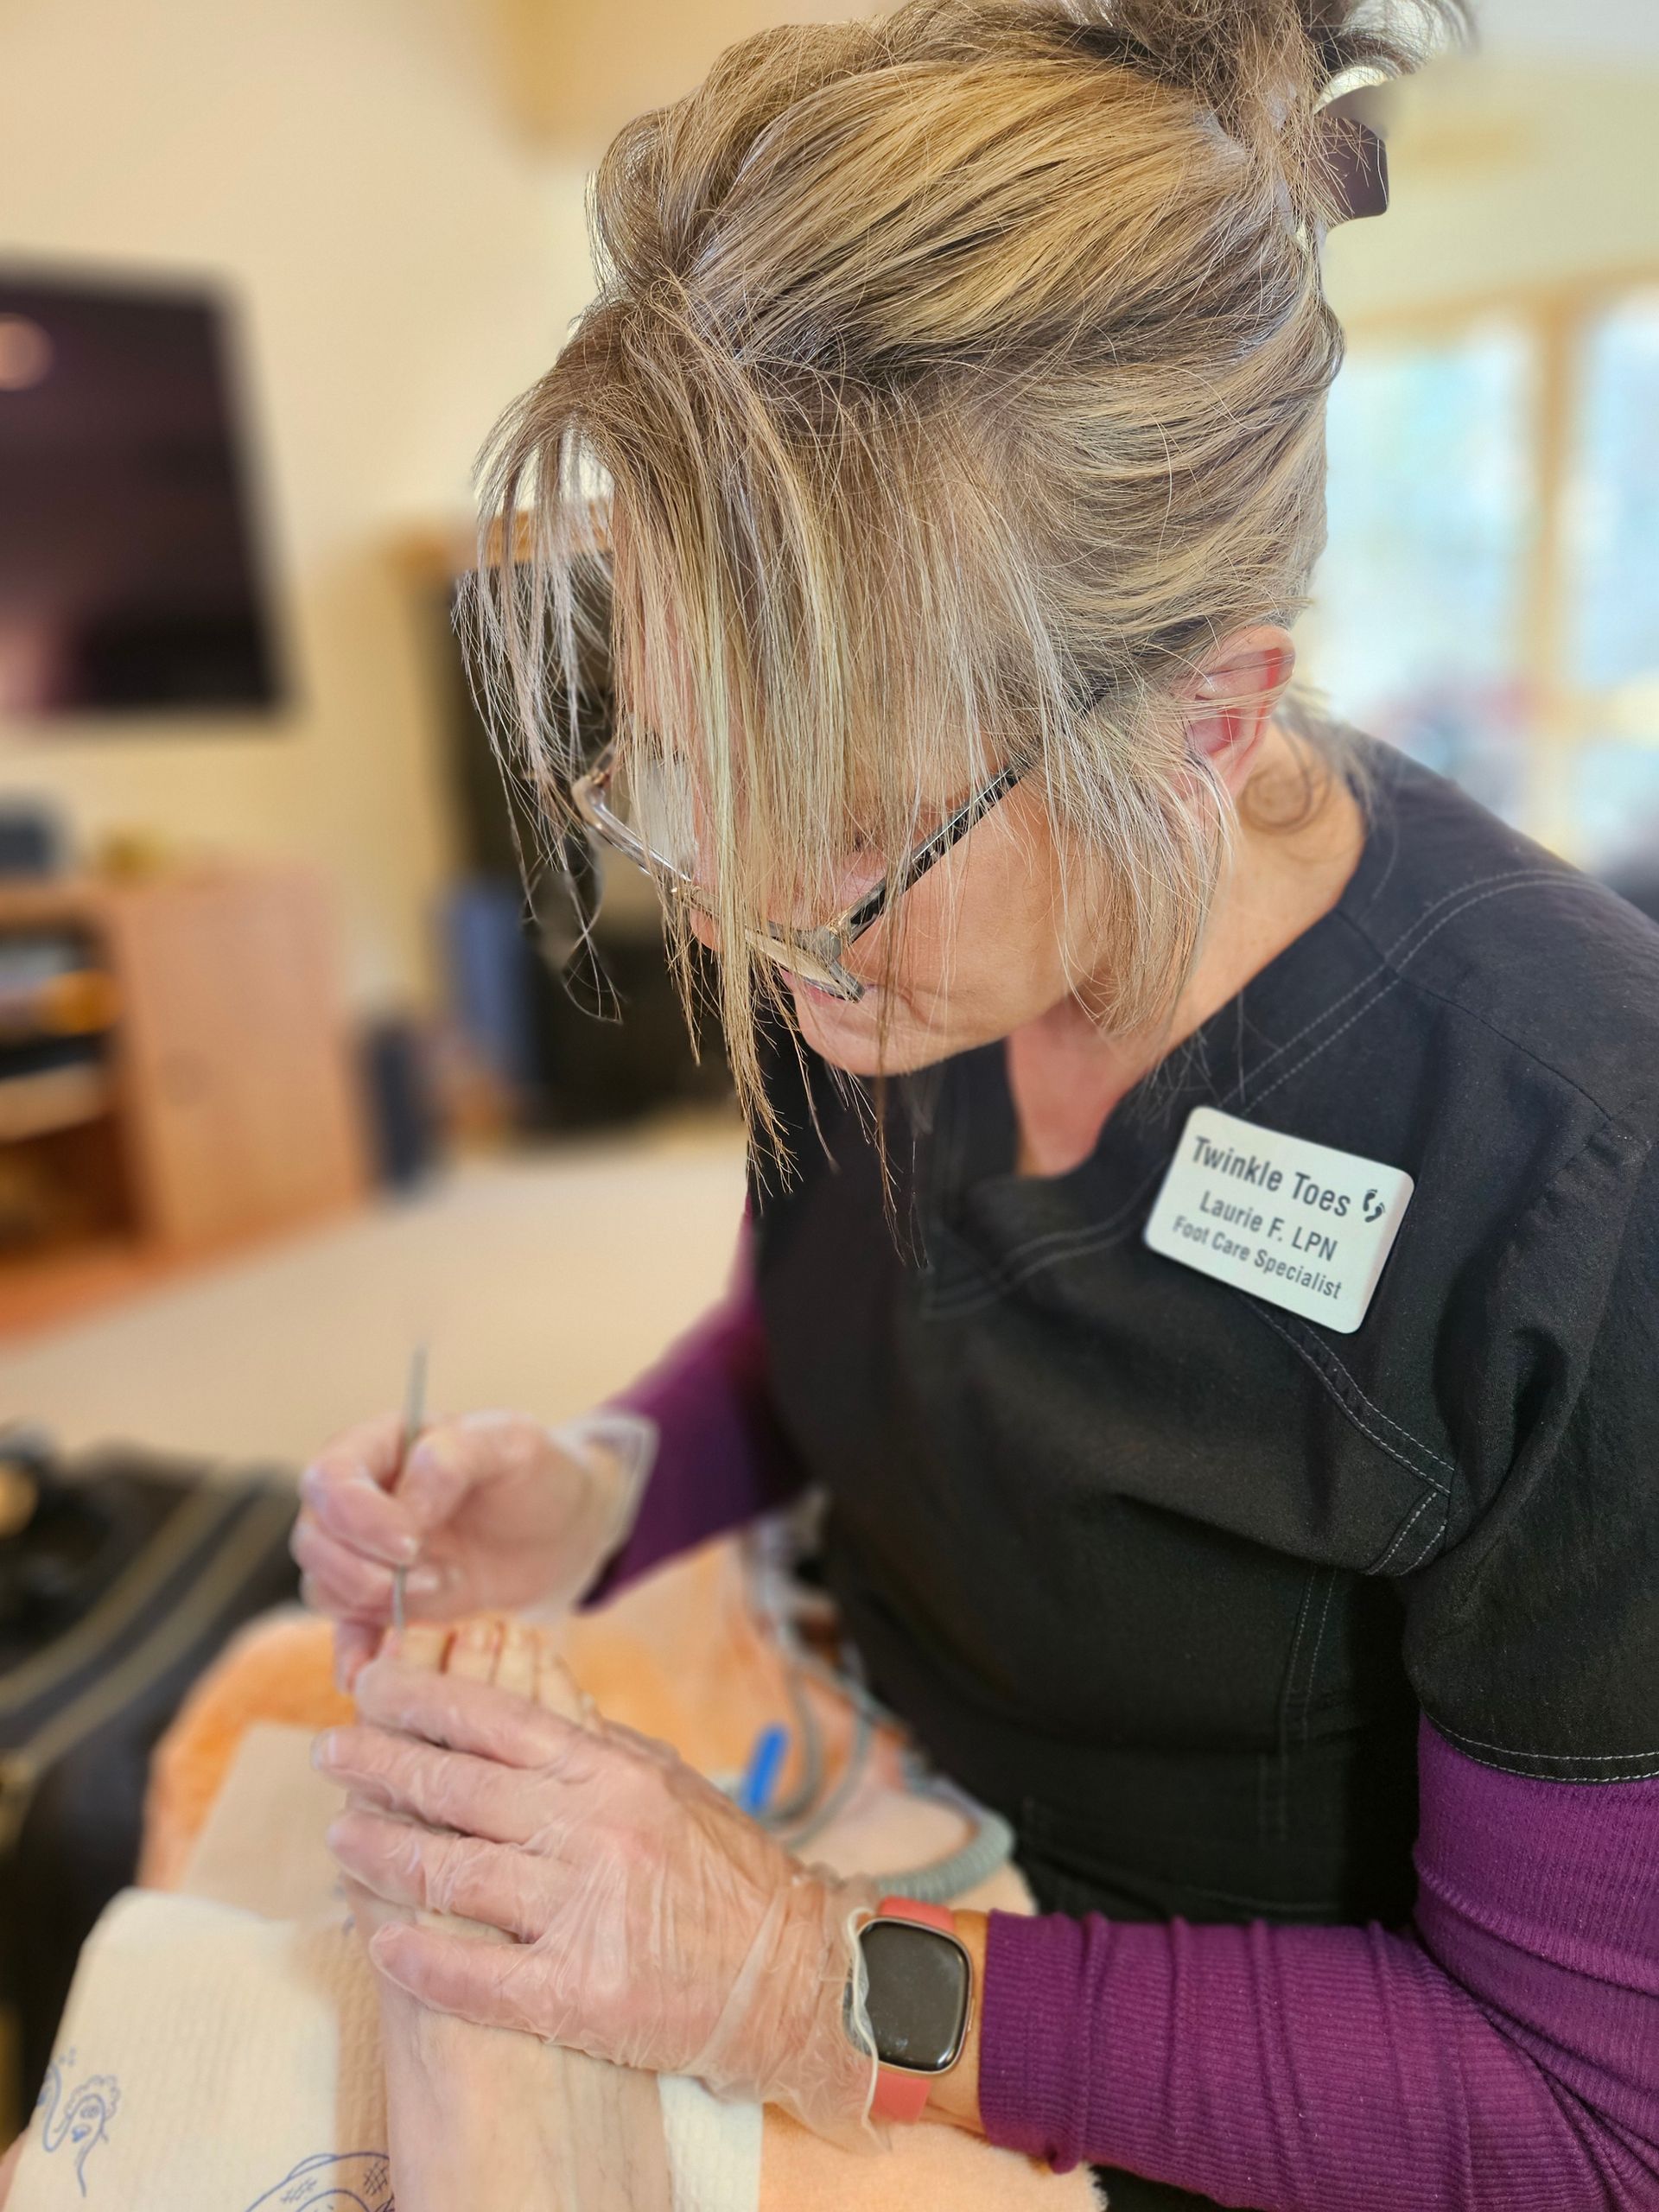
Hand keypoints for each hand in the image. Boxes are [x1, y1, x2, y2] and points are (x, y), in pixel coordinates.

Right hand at [291, 1410, 647, 1689]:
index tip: (414, 1544)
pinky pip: (346, 1631)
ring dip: (374, 1604)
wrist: (562, 1528)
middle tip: (437, 1578)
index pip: (330, 1479)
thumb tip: (405, 1502)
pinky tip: (368, 1674)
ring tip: (447, 1589)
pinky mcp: (384, 1602)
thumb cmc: (536, 1473)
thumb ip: (455, 1456)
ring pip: (323, 1587)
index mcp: (378, 1445)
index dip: (359, 1518)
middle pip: (313, 1540)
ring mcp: (365, 1553)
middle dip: (365, 1571)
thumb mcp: (512, 1443)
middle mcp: (358, 1498)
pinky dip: (353, 1654)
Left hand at [314, 1655, 881, 2145]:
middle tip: (329, 1754)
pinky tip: (380, 1943)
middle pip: (453, 1788)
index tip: (368, 1686)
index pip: (492, 1720)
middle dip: (378, 1765)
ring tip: (339, 1840)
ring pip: (448, 1873)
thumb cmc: (723, 1871)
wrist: (792, 1971)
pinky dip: (418, 1958)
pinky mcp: (579, 1993)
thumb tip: (522, 1689)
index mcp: (608, 1771)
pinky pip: (476, 1975)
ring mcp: (583, 1911)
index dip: (419, 1698)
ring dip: (378, 1854)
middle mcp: (590, 1829)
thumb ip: (590, 1742)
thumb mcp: (662, 1781)